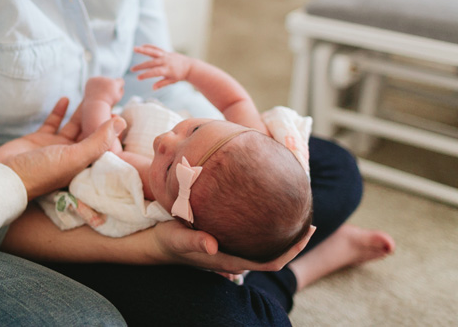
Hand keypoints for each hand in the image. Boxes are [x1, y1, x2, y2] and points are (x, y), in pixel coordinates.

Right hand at [0, 98, 125, 199]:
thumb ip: (98, 140)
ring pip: (73, 125)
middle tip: (109, 98)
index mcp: (82, 165)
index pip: (103, 146)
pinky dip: (60, 111)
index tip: (122, 112)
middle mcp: (70, 156)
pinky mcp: (39, 139)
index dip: (112, 132)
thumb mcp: (74, 157)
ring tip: (92, 96)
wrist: (4, 176)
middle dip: (98, 118)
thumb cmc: (40, 172)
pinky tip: (66, 98)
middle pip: (89, 134)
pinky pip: (53, 122)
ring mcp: (54, 147)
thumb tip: (121, 121)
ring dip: (81, 112)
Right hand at [132, 44, 193, 89]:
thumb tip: (153, 88)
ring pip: (153, 52)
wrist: (189, 66)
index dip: (146, 75)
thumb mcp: (172, 81)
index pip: (155, 72)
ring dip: (143, 50)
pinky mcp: (165, 52)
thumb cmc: (180, 75)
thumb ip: (162, 83)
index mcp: (168, 69)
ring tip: (134, 49)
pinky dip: (149, 46)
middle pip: (151, 63)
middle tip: (132, 69)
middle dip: (141, 66)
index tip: (138, 77)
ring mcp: (165, 55)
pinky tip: (141, 46)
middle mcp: (166, 61)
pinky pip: (156, 48)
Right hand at [151, 220, 315, 273]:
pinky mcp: (226, 241)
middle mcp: (236, 257)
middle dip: (293, 240)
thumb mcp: (179, 238)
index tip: (308, 231)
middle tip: (308, 218)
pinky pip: (253, 236)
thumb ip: (195, 241)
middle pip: (274, 255)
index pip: (272, 262)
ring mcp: (232, 250)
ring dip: (280, 233)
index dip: (293, 251)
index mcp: (231, 260)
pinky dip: (264, 225)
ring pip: (264, 245)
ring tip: (293, 210)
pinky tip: (266, 206)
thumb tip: (213, 245)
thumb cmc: (169, 241)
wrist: (158, 243)